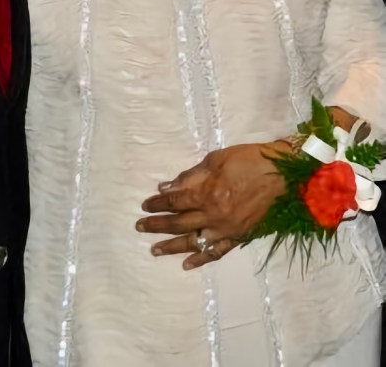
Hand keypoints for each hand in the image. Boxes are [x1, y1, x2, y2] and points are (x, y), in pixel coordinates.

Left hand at [136, 142, 287, 268]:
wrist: (284, 175)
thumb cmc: (249, 160)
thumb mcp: (217, 159)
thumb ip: (191, 175)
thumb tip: (167, 186)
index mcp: (207, 193)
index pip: (174, 201)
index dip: (157, 204)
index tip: (144, 206)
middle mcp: (214, 215)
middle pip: (179, 223)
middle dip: (157, 225)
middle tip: (140, 227)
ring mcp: (227, 229)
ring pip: (193, 242)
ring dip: (172, 247)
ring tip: (154, 250)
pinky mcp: (239, 237)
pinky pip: (217, 253)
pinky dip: (201, 259)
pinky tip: (187, 264)